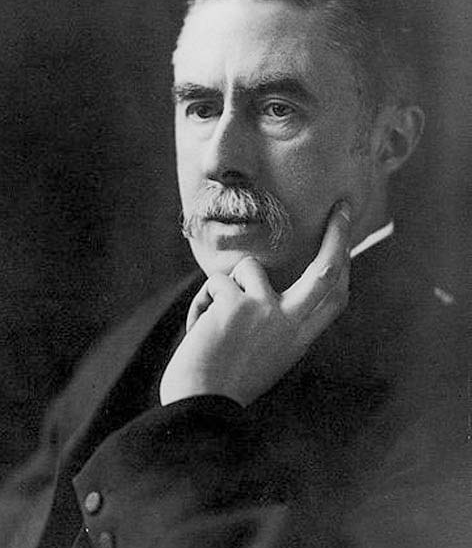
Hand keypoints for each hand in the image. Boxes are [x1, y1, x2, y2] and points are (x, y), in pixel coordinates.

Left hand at [160, 201, 351, 406]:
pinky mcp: (237, 304)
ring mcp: (266, 311)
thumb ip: (277, 321)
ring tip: (214, 323)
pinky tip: (199, 331)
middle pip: (327, 269)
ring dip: (226, 289)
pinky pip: (216, 282)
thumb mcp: (266, 353)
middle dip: (338, 235)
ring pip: (248, 268)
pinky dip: (201, 304)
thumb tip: (264, 282)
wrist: (197, 407)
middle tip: (340, 207)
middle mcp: (291, 322)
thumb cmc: (224, 381)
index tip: (346, 239)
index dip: (344, 266)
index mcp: (299, 337)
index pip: (334, 296)